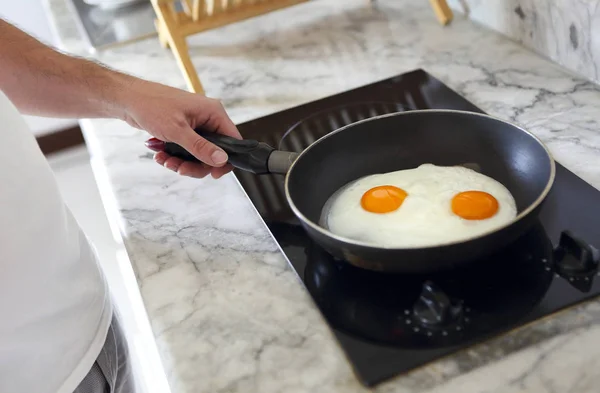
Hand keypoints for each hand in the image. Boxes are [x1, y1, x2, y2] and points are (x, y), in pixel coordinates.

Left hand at [121, 80, 240, 178]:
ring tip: (165, 160)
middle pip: (214, 153)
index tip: (214, 174)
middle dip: (196, 165)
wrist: (128, 99)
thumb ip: (201, 147)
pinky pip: (186, 150)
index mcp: (213, 113)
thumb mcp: (178, 131)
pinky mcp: (184, 130)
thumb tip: (222, 160)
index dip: (226, 160)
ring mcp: (196, 125)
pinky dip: (174, 156)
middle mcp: (207, 119)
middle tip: (180, 170)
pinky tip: (160, 155)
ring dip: (182, 162)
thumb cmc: (152, 106)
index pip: (233, 141)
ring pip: (198, 154)